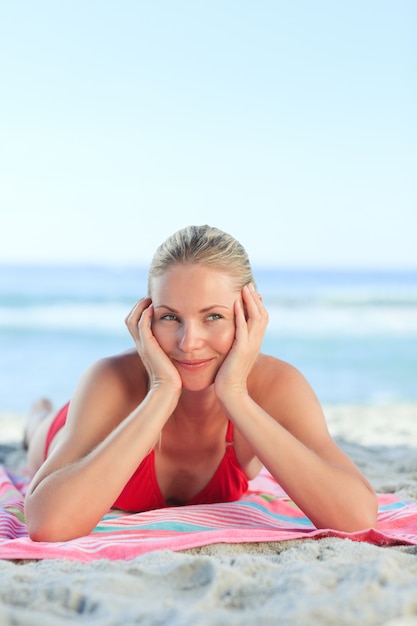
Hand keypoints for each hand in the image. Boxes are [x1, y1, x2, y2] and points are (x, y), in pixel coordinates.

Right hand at [125, 298, 181, 394]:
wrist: (169, 390)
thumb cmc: (173, 379)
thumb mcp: (171, 361)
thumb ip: (172, 351)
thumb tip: (184, 346)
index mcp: (145, 347)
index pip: (135, 325)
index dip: (141, 312)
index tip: (152, 304)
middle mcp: (141, 345)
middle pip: (130, 319)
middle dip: (138, 306)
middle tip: (149, 297)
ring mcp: (143, 345)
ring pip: (132, 320)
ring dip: (140, 307)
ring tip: (150, 299)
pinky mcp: (147, 346)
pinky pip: (142, 325)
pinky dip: (145, 314)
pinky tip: (154, 308)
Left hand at [214, 283, 268, 400]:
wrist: (230, 393)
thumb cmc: (228, 376)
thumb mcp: (233, 356)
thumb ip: (235, 344)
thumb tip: (232, 337)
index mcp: (254, 343)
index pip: (260, 319)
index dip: (257, 304)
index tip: (250, 291)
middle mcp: (255, 343)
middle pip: (262, 315)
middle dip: (255, 298)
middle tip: (248, 284)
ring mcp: (250, 346)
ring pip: (256, 319)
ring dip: (250, 302)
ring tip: (245, 288)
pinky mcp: (241, 350)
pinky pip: (243, 328)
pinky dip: (240, 314)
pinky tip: (236, 303)